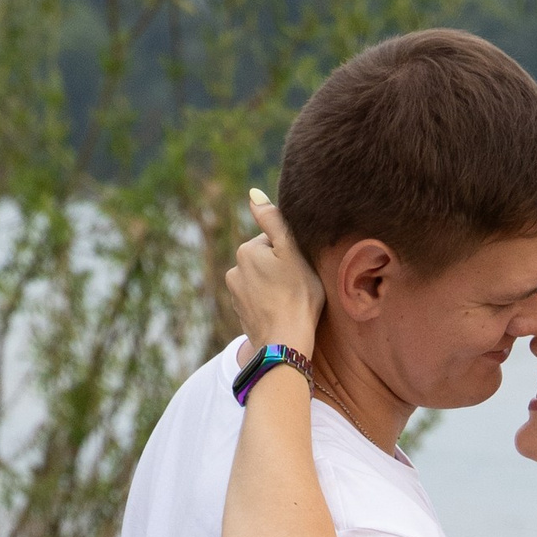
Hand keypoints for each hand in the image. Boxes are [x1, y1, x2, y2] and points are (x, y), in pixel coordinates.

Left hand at [226, 188, 323, 360]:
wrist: (285, 342)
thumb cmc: (297, 296)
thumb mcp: (292, 250)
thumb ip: (273, 219)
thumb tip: (253, 193)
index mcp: (247, 251)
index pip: (275, 242)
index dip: (292, 253)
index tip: (301, 269)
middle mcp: (235, 270)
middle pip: (266, 261)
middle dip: (281, 270)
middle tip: (298, 287)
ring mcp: (236, 294)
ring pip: (262, 281)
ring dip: (276, 287)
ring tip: (291, 301)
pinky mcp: (241, 314)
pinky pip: (259, 300)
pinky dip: (269, 304)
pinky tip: (282, 313)